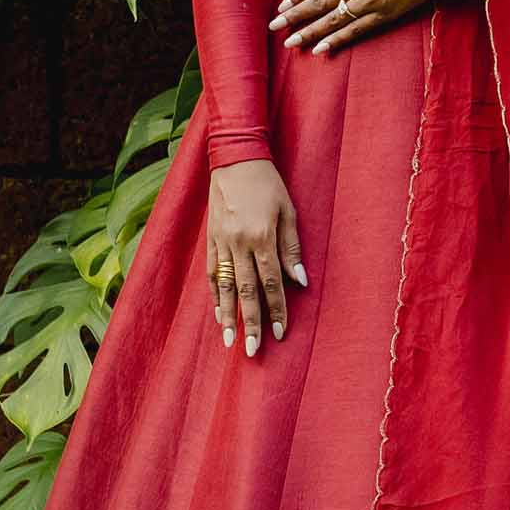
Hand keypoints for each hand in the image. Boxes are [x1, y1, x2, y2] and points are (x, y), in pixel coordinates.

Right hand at [206, 157, 302, 355]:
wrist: (235, 159)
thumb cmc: (268, 184)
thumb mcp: (288, 211)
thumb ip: (291, 247)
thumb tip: (299, 280)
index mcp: (262, 237)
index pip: (271, 283)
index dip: (276, 309)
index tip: (280, 333)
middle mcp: (239, 243)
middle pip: (246, 291)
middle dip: (250, 323)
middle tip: (253, 350)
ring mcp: (221, 242)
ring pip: (225, 286)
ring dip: (227, 315)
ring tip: (228, 340)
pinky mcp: (210, 239)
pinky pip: (212, 273)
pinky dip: (215, 295)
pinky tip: (218, 312)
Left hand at [270, 0, 441, 54]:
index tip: (281, 6)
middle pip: (318, 3)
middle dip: (294, 16)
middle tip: (274, 28)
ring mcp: (369, 2)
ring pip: (333, 20)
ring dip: (310, 32)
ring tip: (291, 43)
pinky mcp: (385, 15)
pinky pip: (356, 30)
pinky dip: (338, 40)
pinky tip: (322, 50)